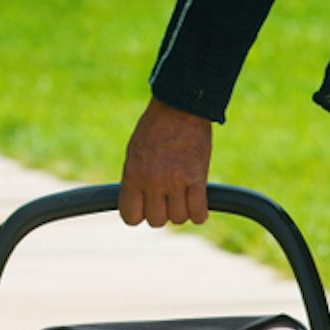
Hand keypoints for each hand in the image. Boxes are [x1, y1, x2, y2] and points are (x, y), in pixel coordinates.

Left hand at [120, 98, 212, 226]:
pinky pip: (199, 213)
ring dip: (181, 212)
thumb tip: (138, 204)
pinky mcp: (198, 179)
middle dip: (161, 213)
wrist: (180, 108)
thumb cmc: (155, 128)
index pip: (131, 216)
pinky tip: (197, 202)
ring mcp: (176, 181)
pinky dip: (199, 213)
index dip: (138, 215)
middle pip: (156, 221)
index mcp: (133, 174)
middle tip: (166, 199)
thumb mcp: (135, 153)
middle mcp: (153, 181)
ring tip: (182, 197)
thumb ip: (135, 179)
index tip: (144, 208)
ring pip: (178, 219)